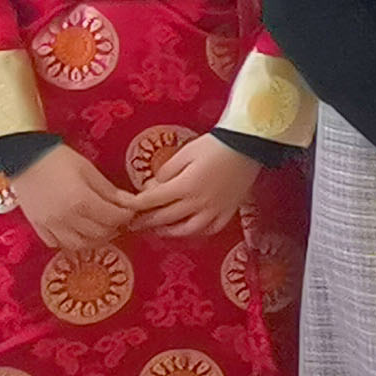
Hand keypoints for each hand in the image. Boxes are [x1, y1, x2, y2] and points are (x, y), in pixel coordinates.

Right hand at [2, 146, 134, 253]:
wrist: (23, 157)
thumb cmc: (58, 159)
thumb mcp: (88, 170)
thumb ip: (109, 190)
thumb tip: (131, 203)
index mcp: (81, 201)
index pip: (113, 218)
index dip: (126, 215)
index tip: (130, 210)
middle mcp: (66, 218)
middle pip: (99, 234)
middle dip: (114, 228)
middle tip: (118, 219)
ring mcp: (50, 225)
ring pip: (79, 245)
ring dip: (95, 239)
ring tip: (100, 227)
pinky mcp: (37, 227)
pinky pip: (57, 244)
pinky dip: (70, 242)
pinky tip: (77, 231)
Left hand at [120, 135, 265, 241]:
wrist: (249, 145)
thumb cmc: (216, 145)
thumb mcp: (186, 152)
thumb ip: (167, 170)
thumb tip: (156, 185)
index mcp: (186, 185)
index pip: (153, 200)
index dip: (136, 205)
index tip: (126, 207)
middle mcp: (199, 202)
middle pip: (166, 217)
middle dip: (146, 220)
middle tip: (133, 223)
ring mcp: (215, 209)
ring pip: (187, 229)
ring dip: (169, 231)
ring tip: (159, 228)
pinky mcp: (229, 210)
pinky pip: (211, 228)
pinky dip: (198, 231)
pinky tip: (190, 227)